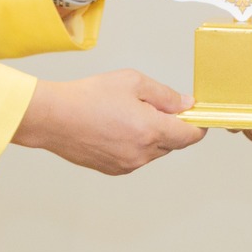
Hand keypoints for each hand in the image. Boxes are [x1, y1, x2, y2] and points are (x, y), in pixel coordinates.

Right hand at [12, 69, 205, 174]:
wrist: (54, 118)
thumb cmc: (88, 96)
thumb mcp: (133, 82)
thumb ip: (165, 95)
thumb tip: (186, 105)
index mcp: (151, 130)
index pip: (190, 136)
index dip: (197, 125)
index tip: (195, 115)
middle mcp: (142, 153)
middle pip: (173, 144)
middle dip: (170, 126)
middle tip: (152, 106)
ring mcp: (128, 164)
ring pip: (154, 151)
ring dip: (151, 136)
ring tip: (126, 114)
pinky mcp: (114, 170)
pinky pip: (136, 158)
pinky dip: (134, 144)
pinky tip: (116, 127)